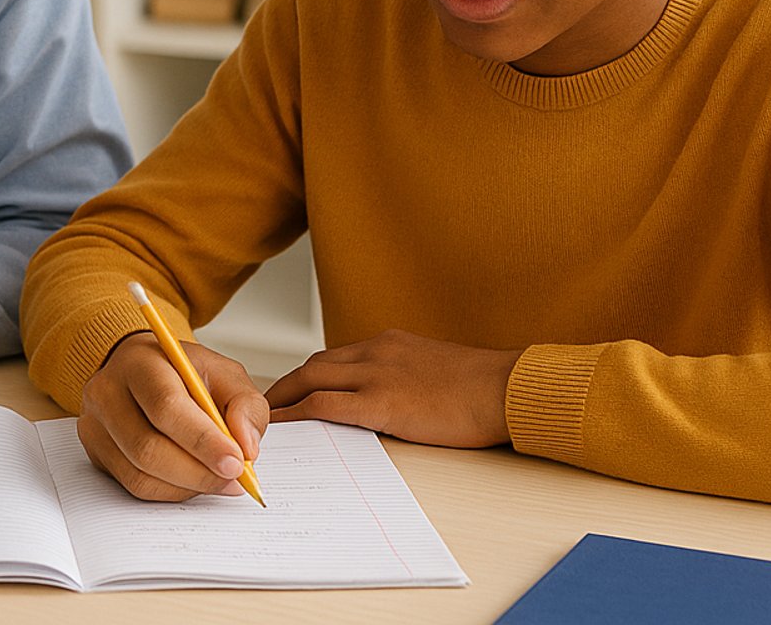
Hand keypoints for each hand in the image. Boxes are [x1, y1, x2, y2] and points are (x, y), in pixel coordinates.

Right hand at [77, 331, 268, 501]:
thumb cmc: (183, 373)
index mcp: (139, 362)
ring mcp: (95, 425)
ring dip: (188, 486)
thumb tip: (247, 447)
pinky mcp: (96, 453)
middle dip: (198, 472)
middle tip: (234, 479)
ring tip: (218, 480)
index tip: (236, 463)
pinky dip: (172, 491)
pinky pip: (134, 486)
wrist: (143, 373)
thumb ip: (245, 404)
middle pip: (147, 448)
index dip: (202, 440)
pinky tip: (193, 479)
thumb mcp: (223, 373)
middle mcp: (107, 392)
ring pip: (140, 474)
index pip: (165, 406)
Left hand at [264, 329, 522, 447]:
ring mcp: (376, 374)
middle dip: (284, 385)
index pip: (336, 356)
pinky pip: (324, 406)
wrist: (507, 387)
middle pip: (314, 365)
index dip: (309, 375)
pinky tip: (282, 428)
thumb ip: (407, 377)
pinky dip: (297, 415)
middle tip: (264, 405)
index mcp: (389, 344)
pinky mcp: (381, 401)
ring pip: (310, 380)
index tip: (293, 390)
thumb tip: (394, 399)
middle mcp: (376, 352)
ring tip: (263, 419)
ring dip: (282, 399)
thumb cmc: (482, 387)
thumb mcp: (435, 370)